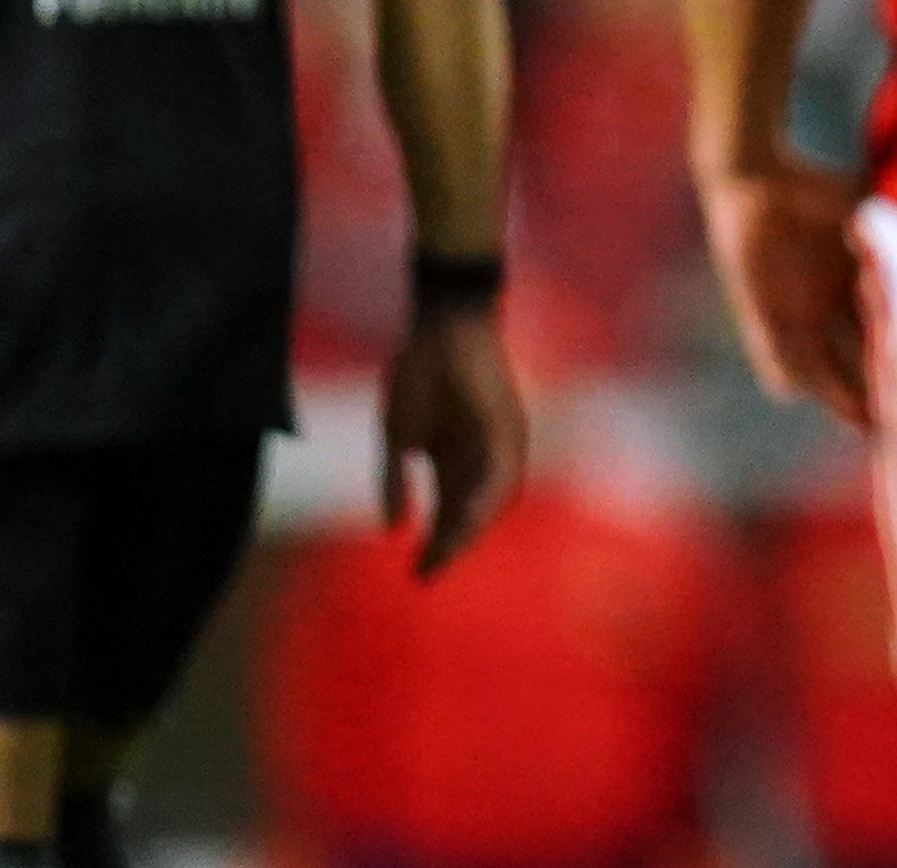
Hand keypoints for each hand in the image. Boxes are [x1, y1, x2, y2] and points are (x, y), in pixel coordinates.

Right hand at [382, 304, 527, 576]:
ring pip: (492, 496)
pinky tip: (470, 515)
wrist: (439, 322)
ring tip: (448, 553)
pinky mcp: (505, 422)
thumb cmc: (418, 372)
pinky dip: (488, 494)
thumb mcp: (397, 435)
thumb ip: (393, 480)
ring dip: (471, 526)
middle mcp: (482, 457)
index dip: (435, 544)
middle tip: (428, 574)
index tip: (417, 575)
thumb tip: (391, 527)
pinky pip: (503, 466)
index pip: (448, 513)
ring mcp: (496, 441)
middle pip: (471, 512)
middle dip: (451, 544)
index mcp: (456, 460)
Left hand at [700, 157, 873, 427]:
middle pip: (855, 370)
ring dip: (836, 396)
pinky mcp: (758, 312)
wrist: (757, 178)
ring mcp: (793, 317)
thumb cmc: (814, 188)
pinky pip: (769, 350)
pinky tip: (792, 386)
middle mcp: (826, 314)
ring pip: (819, 371)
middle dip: (874, 400)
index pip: (884, 340)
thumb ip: (887, 228)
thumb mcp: (862, 206)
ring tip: (860, 421)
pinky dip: (778, 368)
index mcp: (854, 292)